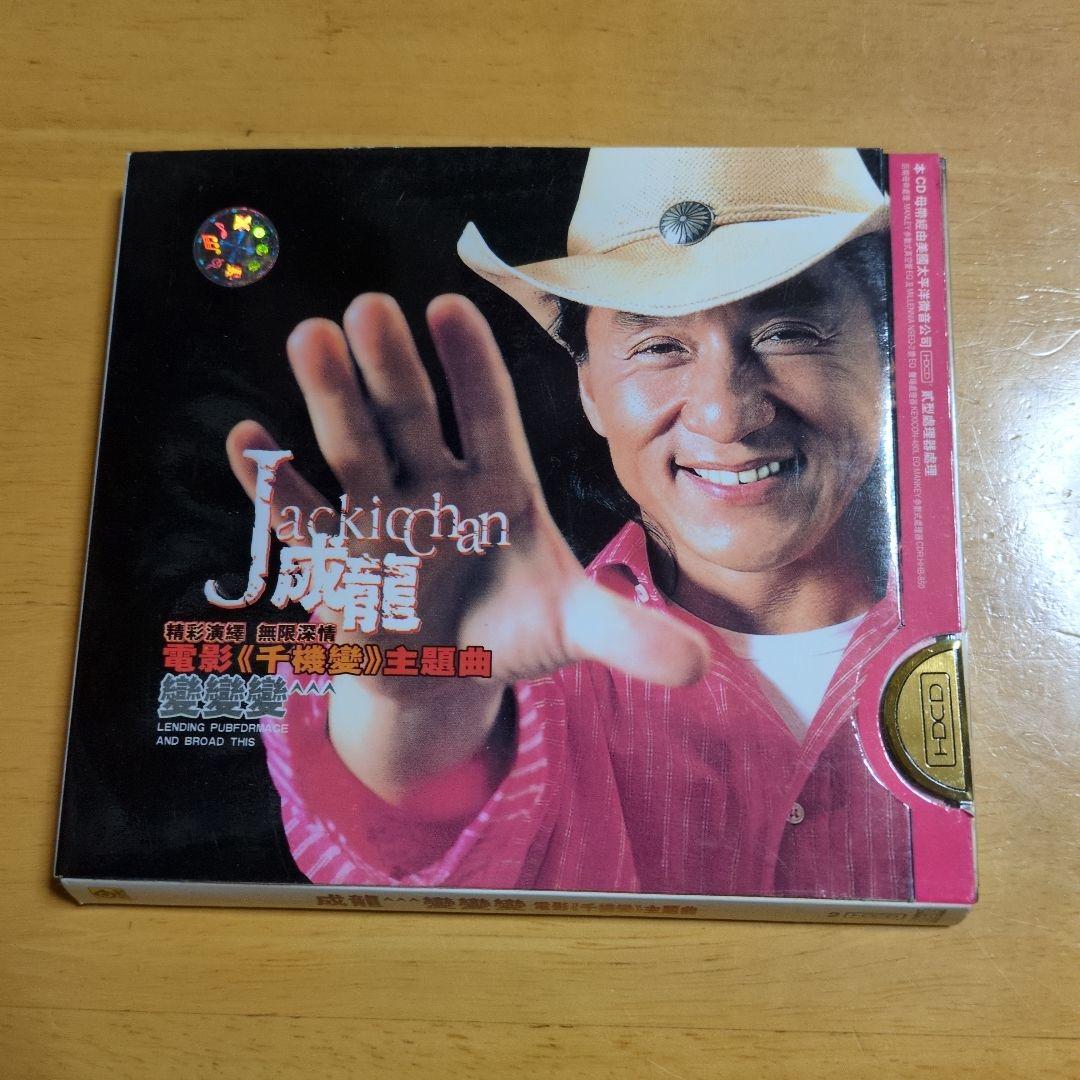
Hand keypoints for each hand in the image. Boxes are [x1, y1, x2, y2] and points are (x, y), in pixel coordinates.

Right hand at [227, 294, 707, 797]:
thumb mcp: (574, 629)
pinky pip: (303, 517)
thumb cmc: (515, 630)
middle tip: (371, 309)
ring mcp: (384, 518)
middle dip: (393, 368)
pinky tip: (250, 440)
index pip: (487, 413)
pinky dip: (275, 484)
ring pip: (355, 449)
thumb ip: (628, 634)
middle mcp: (437, 487)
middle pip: (413, 417)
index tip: (449, 307)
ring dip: (332, 399)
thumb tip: (703, 666)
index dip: (470, 368)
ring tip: (311, 339)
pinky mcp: (340, 562)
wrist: (452, 677)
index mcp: (500, 485)